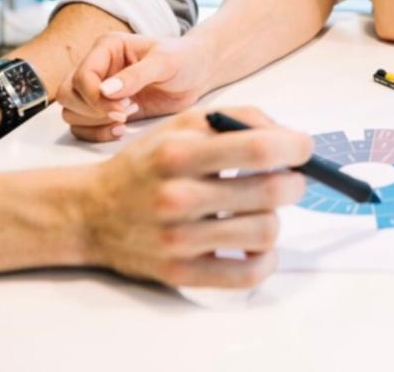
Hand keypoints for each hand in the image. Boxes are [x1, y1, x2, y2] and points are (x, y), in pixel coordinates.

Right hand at [59, 32, 211, 140]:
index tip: (123, 109)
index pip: (81, 77)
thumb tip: (105, 91)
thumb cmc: (184, 59)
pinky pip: (82, 126)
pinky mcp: (104, 108)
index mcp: (106, 47)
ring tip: (126, 118)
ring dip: (93, 122)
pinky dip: (96, 133)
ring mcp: (97, 88)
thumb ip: (136, 75)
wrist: (197, 73)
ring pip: (70, 112)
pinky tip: (121, 129)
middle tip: (125, 112)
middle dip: (92, 110)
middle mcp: (97, 66)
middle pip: (67, 95)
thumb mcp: (165, 62)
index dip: (95, 98)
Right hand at [84, 106, 311, 288]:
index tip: (303, 148)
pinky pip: (247, 274)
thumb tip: (289, 136)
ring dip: (276, 218)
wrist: (90, 212)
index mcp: (179, 152)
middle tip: (290, 179)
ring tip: (260, 209)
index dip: (296, 147)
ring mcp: (178, 239)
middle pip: (272, 191)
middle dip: (295, 182)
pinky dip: (265, 260)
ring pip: (266, 231)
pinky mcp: (180, 273)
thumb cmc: (147, 164)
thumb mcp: (182, 124)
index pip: (258, 148)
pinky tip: (256, 246)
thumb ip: (236, 119)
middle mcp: (177, 196)